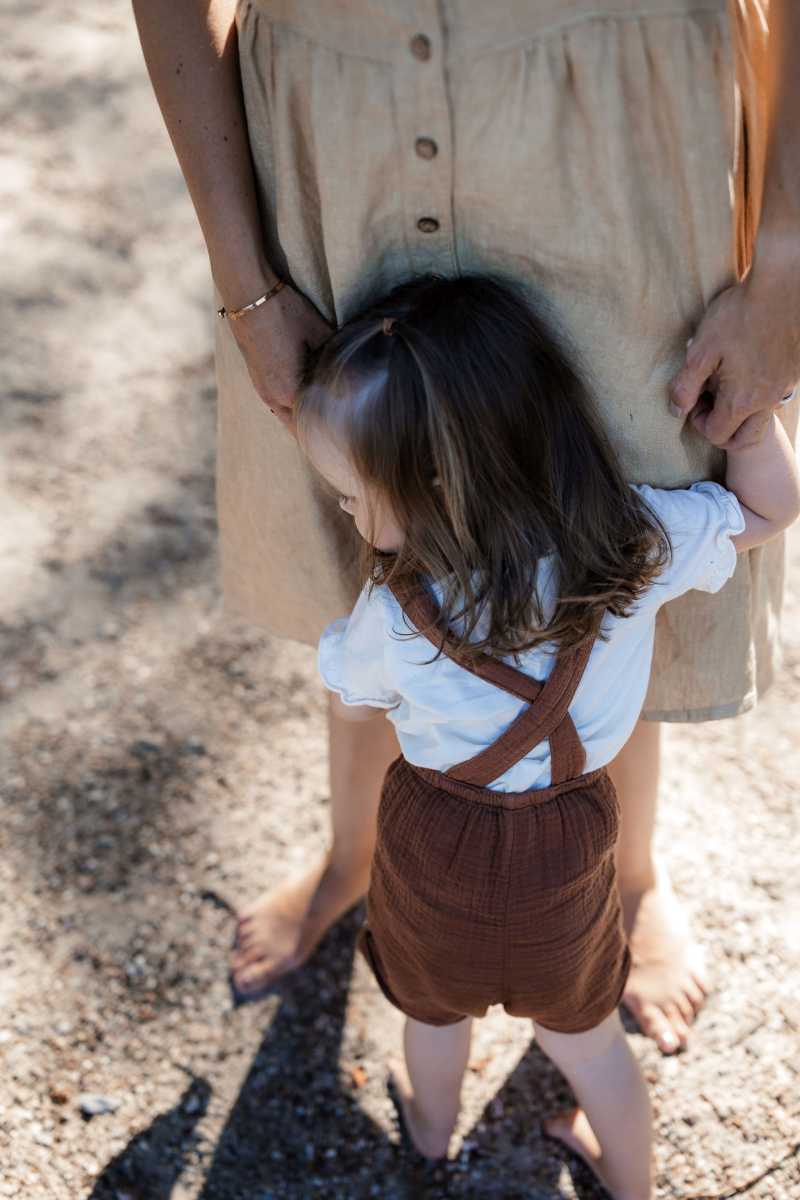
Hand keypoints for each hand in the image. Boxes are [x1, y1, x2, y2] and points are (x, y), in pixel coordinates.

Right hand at [227, 281, 332, 435]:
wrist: (248, 295)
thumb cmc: (284, 312)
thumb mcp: (319, 333)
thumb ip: (336, 359)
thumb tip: (358, 375)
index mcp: (288, 391)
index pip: (313, 423)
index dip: (330, 428)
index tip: (347, 432)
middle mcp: (271, 396)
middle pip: (297, 427)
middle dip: (315, 430)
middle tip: (337, 432)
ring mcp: (261, 388)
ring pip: (285, 415)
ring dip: (302, 418)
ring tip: (323, 417)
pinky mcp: (257, 378)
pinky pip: (276, 402)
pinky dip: (291, 405)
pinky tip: (306, 397)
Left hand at [669, 244, 799, 449]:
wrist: (783, 285)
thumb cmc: (739, 315)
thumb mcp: (700, 350)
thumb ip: (686, 386)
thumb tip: (677, 410)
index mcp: (742, 401)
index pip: (717, 435)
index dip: (699, 423)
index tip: (696, 397)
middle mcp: (767, 400)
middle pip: (744, 438)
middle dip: (723, 429)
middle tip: (709, 400)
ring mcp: (783, 387)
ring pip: (759, 418)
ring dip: (739, 410)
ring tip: (726, 380)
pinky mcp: (792, 372)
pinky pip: (773, 396)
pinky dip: (756, 392)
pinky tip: (744, 364)